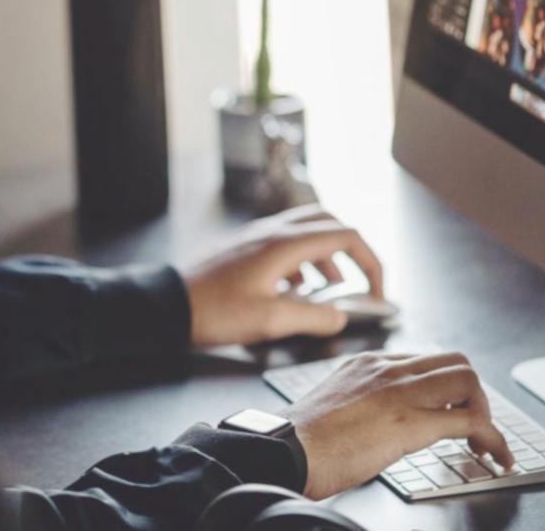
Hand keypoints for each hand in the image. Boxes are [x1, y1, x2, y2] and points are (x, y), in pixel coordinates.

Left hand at [180, 204, 384, 347]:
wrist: (166, 304)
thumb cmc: (213, 311)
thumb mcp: (270, 321)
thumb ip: (313, 317)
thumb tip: (341, 316)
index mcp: (285, 244)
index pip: (346, 236)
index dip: (371, 263)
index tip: (377, 292)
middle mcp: (274, 232)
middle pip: (330, 223)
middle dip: (352, 252)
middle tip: (360, 283)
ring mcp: (258, 237)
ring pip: (307, 233)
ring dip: (327, 258)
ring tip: (331, 292)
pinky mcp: (245, 249)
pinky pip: (286, 244)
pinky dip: (303, 263)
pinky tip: (296, 292)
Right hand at [281, 350, 513, 498]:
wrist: (284, 448)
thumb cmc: (299, 439)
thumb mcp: (333, 405)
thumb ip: (360, 404)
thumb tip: (380, 428)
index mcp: (367, 363)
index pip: (425, 361)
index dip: (446, 388)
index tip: (450, 411)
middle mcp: (387, 369)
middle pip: (455, 362)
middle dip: (473, 395)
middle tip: (472, 427)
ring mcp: (401, 392)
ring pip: (468, 381)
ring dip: (485, 413)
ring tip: (484, 444)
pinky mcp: (412, 422)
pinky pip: (471, 421)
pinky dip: (493, 439)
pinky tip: (495, 457)